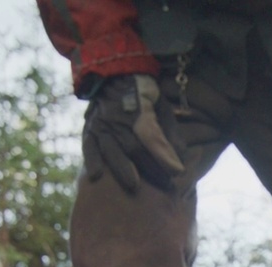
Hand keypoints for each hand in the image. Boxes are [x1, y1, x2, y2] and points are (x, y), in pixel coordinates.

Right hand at [83, 74, 184, 192]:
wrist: (115, 73)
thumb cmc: (144, 95)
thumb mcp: (162, 107)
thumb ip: (170, 132)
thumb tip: (182, 157)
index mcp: (139, 112)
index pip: (153, 139)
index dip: (165, 156)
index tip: (178, 172)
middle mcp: (119, 119)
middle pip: (134, 148)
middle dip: (150, 168)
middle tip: (164, 186)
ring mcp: (102, 124)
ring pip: (111, 150)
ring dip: (122, 169)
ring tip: (134, 187)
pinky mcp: (89, 129)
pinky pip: (88, 146)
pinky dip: (91, 161)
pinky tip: (95, 176)